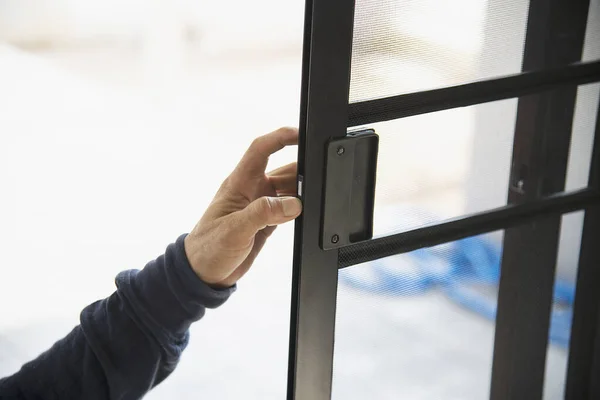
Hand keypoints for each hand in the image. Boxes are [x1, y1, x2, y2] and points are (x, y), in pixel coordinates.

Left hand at [184, 127, 301, 287]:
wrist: (204, 272)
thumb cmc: (209, 248)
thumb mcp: (235, 230)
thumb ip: (263, 214)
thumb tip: (293, 203)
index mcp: (239, 183)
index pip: (261, 150)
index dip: (281, 137)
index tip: (301, 134)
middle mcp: (251, 190)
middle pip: (283, 169)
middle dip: (302, 170)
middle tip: (318, 179)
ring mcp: (260, 205)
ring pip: (289, 189)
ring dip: (301, 193)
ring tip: (312, 201)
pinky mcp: (267, 220)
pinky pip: (288, 207)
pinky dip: (298, 209)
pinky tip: (303, 214)